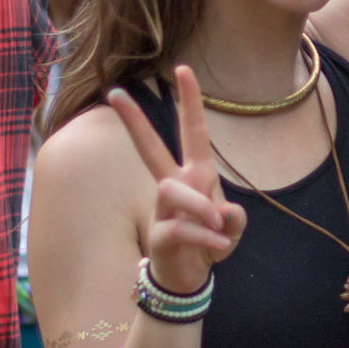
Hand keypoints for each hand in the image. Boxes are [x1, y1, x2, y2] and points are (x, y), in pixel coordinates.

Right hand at [107, 68, 246, 294]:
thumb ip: (234, 218)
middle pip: (149, 148)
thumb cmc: (208, 242)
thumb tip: (223, 212)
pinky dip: (206, 236)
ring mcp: (162, 209)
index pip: (192, 132)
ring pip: (171, 189)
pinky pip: (182, 227)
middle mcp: (173, 185)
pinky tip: (219, 247)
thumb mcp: (231, 229)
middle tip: (114, 93)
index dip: (190, 102)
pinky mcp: (159, 234)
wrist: (191, 279)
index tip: (183, 68)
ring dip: (200, 206)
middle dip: (134, 121)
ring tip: (217, 226)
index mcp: (194, 175)